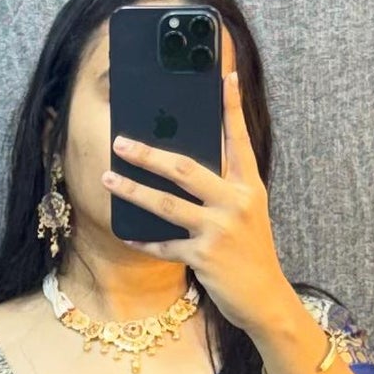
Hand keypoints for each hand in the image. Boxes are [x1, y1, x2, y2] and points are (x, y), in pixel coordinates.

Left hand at [101, 68, 290, 335]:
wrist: (266, 299)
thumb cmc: (252, 253)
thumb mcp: (248, 213)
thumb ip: (225, 187)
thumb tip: (186, 165)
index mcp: (248, 186)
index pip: (238, 138)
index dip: (231, 106)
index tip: (226, 74)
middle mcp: (235, 202)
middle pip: (184, 168)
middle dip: (148, 154)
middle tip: (120, 141)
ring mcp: (219, 230)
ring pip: (166, 204)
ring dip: (133, 190)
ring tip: (108, 177)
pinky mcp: (205, 257)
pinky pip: (165, 245)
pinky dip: (144, 241)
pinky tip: (126, 234)